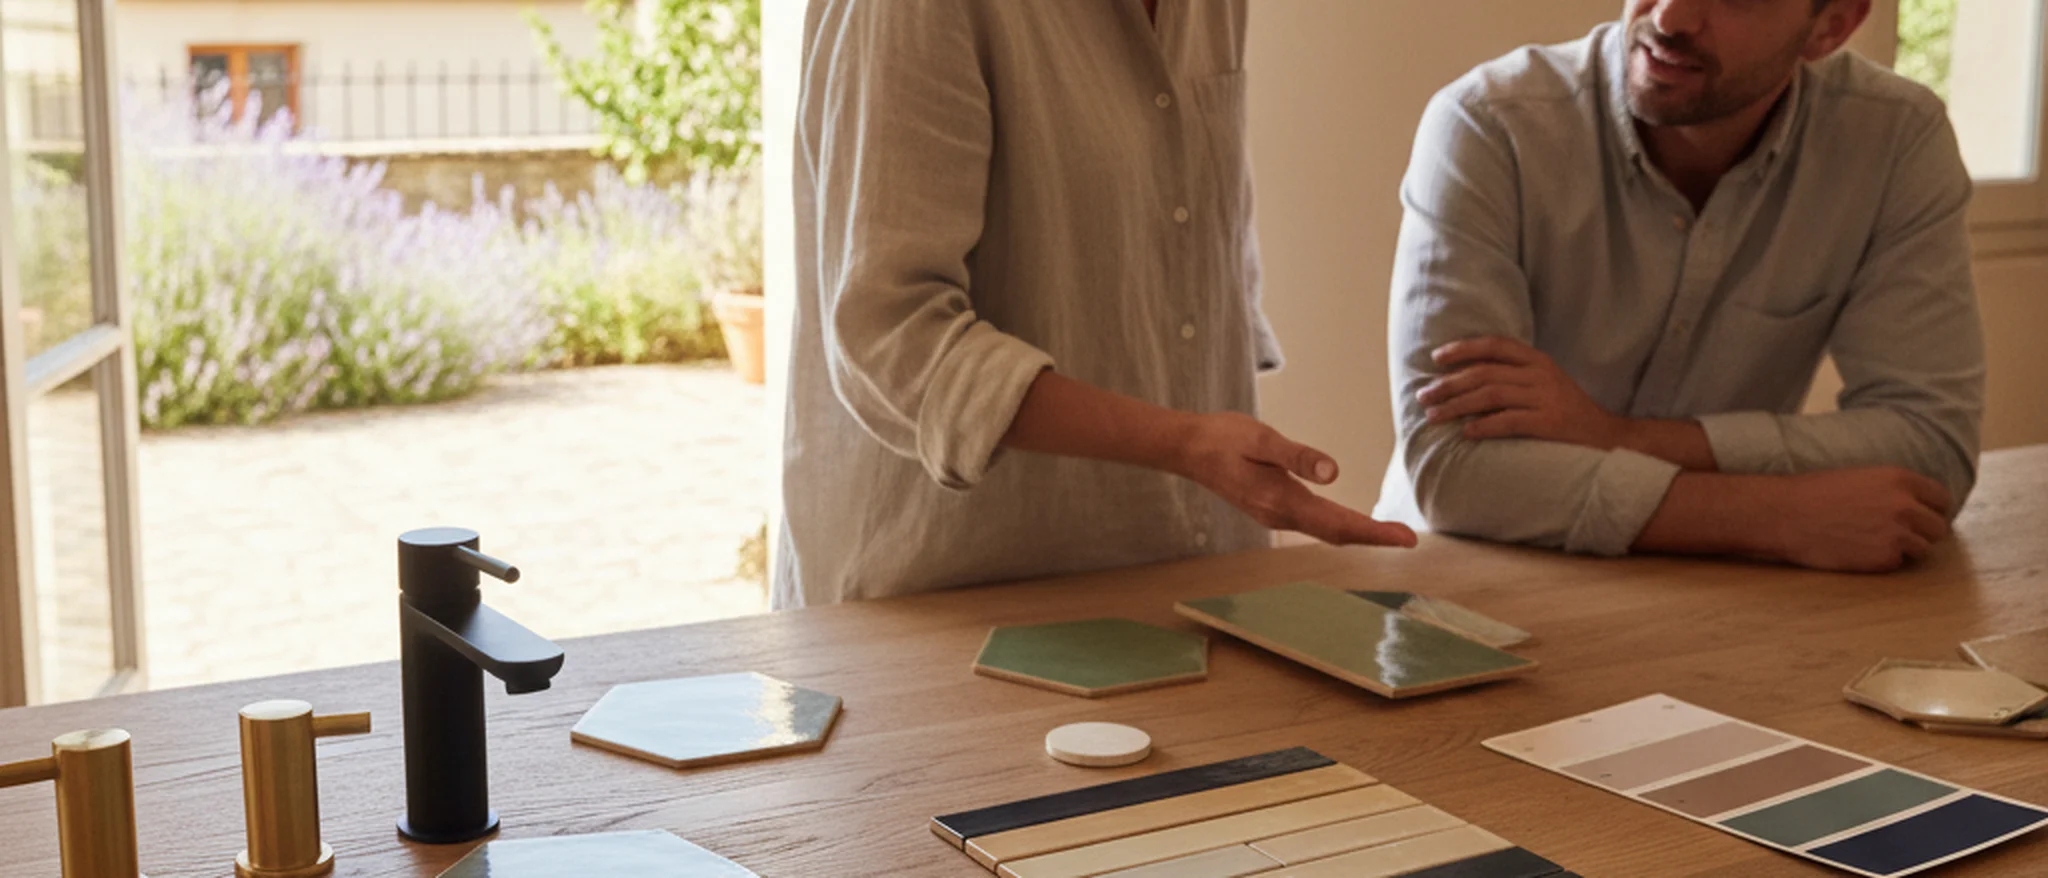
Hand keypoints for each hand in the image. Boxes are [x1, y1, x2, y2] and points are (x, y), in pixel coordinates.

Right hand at [1171, 412, 1417, 547]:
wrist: (1187, 448)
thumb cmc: (1223, 438)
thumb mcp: (1262, 439)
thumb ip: (1298, 457)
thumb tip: (1334, 473)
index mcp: (1281, 499)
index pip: (1337, 522)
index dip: (1374, 532)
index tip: (1405, 538)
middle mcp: (1279, 514)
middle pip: (1336, 533)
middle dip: (1373, 537)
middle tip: (1408, 539)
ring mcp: (1274, 515)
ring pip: (1325, 531)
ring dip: (1358, 534)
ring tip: (1389, 533)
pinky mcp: (1271, 508)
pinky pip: (1313, 523)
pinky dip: (1339, 526)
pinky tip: (1351, 523)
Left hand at [1421, 336, 1628, 448]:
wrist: (1608, 438)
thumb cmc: (1566, 412)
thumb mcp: (1544, 384)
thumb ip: (1512, 377)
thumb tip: (1464, 379)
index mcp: (1537, 360)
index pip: (1495, 345)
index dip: (1463, 349)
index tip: (1436, 357)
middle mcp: (1541, 374)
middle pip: (1485, 372)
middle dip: (1449, 384)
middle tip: (1424, 396)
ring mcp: (1546, 398)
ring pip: (1491, 395)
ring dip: (1457, 406)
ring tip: (1434, 417)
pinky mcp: (1550, 423)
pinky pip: (1509, 422)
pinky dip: (1484, 426)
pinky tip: (1465, 433)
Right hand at [1770, 467, 1953, 572]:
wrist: (1785, 515)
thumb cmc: (1813, 494)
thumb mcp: (1861, 477)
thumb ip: (1893, 490)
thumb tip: (1915, 505)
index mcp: (1901, 479)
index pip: (1941, 499)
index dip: (1931, 509)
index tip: (1922, 517)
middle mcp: (1906, 506)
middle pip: (1938, 527)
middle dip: (1922, 532)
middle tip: (1898, 534)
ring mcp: (1898, 534)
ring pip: (1922, 548)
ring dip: (1904, 548)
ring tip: (1874, 543)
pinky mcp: (1885, 558)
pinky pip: (1898, 563)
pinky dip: (1883, 561)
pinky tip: (1859, 551)